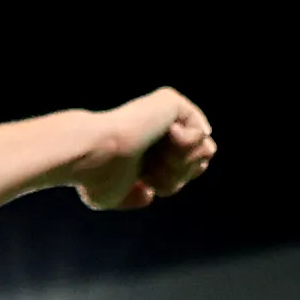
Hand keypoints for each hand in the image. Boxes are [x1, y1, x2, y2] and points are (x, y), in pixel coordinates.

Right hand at [63, 88, 214, 211]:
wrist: (93, 155)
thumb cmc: (94, 177)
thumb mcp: (113, 198)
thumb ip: (132, 197)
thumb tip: (149, 194)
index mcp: (146, 148)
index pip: (187, 170)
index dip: (171, 182)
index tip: (146, 182)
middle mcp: (156, 128)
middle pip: (200, 163)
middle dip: (177, 176)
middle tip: (147, 170)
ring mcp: (164, 113)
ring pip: (206, 150)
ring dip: (181, 164)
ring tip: (153, 156)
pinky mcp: (171, 101)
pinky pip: (202, 134)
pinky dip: (183, 147)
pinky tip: (160, 136)